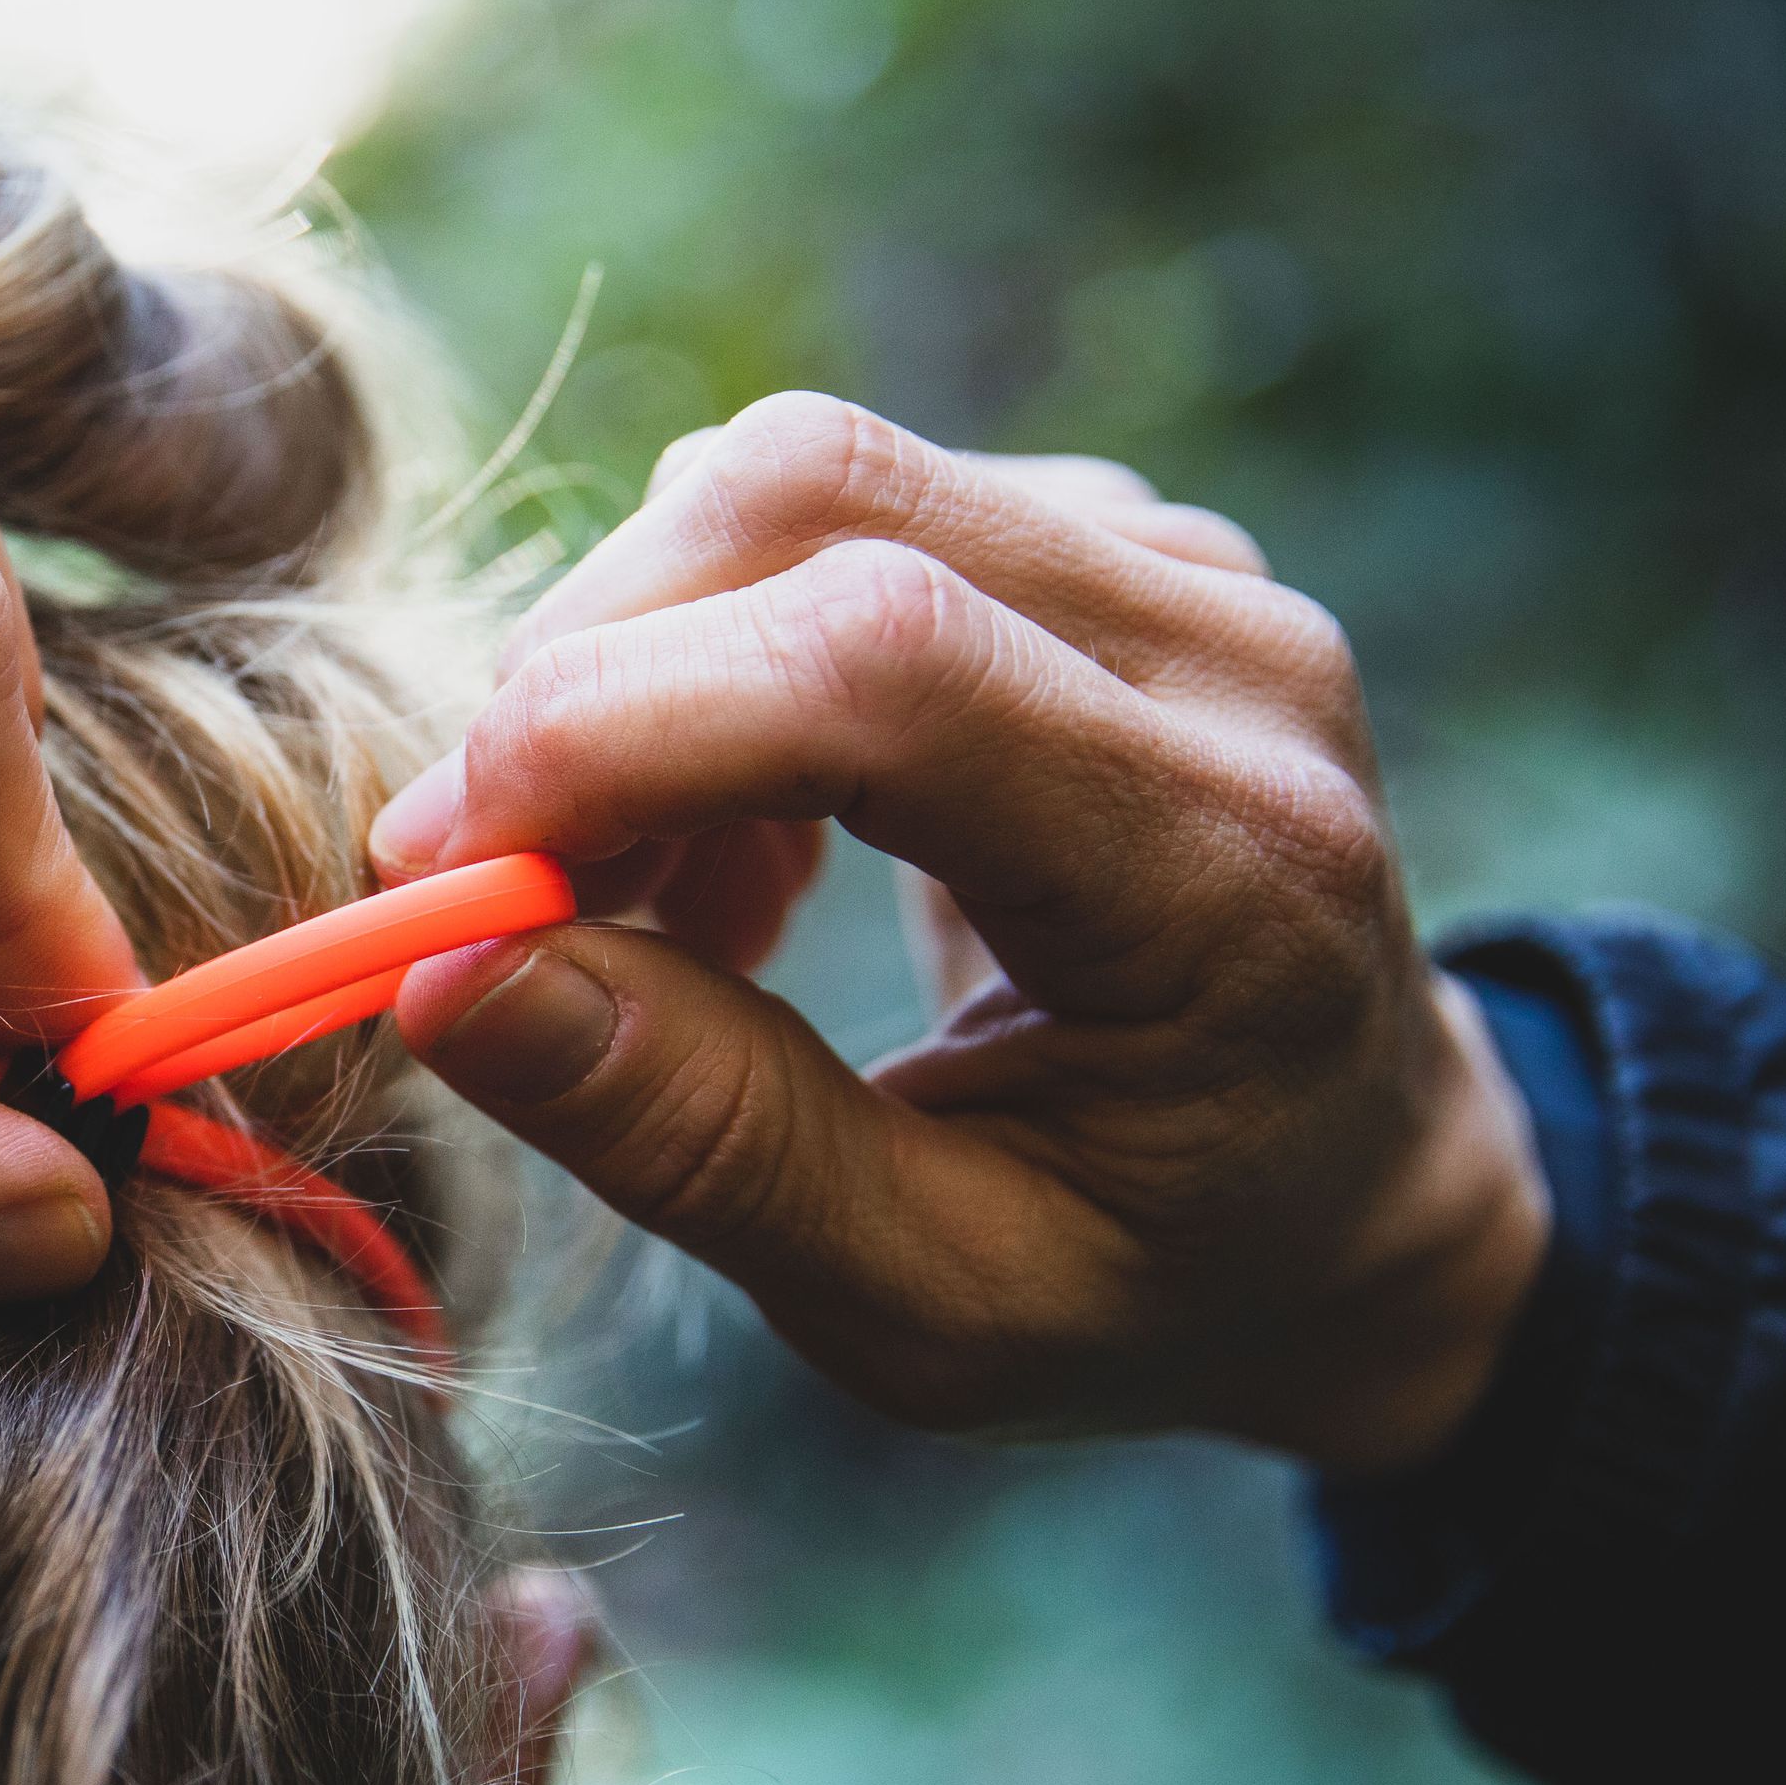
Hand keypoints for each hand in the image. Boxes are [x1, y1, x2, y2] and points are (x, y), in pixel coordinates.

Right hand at [375, 393, 1547, 1473]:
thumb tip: (438, 976)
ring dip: (625, 674)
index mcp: (1233, 875)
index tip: (434, 885)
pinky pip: (810, 509)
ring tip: (657, 906)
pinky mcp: (1088, 527)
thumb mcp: (927, 1304)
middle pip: (805, 506)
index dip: (609, 735)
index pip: (886, 672)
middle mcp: (1227, 664)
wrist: (1351, 1182)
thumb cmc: (1142, 1276)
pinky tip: (739, 841)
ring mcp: (1170, 563)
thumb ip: (702, 1141)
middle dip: (575, 687)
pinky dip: (692, 662)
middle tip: (496, 906)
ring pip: (781, 480)